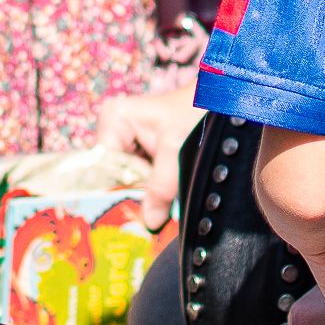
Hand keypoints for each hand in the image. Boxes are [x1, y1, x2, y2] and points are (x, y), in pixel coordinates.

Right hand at [95, 84, 195, 231]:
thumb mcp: (178, 148)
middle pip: (115, 177)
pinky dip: (154, 193)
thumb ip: (162, 185)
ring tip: (159, 214)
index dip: (117, 192)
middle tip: (149, 221)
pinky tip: (163, 204)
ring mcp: (128, 145)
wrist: (221, 101)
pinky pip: (142, 181)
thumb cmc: (197, 112)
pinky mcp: (142, 156)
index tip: (130, 218)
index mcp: (113, 120)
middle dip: (134, 198)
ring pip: (129, 182)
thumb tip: (148, 222)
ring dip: (145, 198)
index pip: (104, 167)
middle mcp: (114, 132)